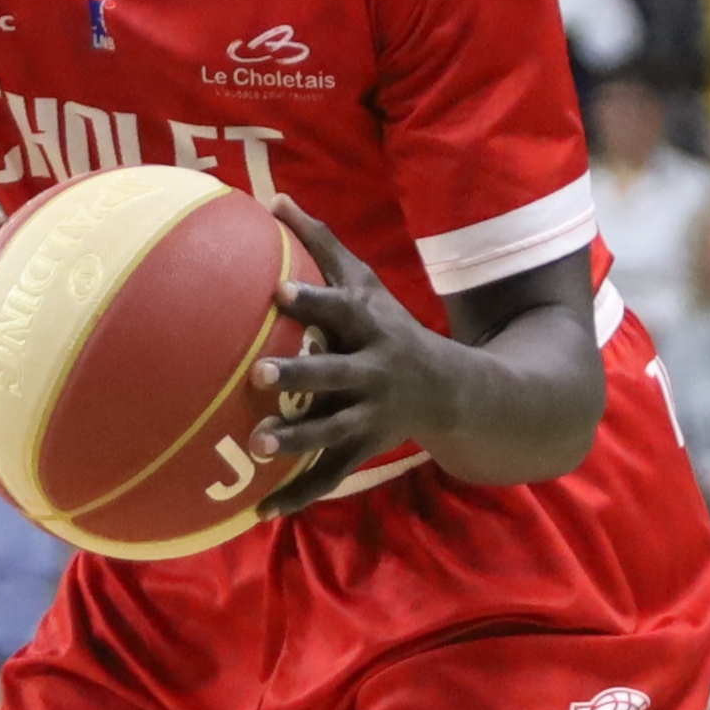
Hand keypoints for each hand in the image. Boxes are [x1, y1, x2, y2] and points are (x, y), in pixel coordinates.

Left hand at [259, 203, 471, 503]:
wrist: (452, 391)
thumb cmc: (388, 328)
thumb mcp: (366, 284)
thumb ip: (321, 244)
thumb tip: (273, 196)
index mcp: (369, 329)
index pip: (340, 311)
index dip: (313, 300)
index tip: (280, 291)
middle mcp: (372, 373)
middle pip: (335, 374)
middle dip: (301, 376)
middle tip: (260, 374)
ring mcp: (369, 417)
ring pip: (331, 432)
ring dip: (296, 440)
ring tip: (257, 445)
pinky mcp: (362, 451)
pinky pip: (328, 477)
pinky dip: (296, 497)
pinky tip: (258, 512)